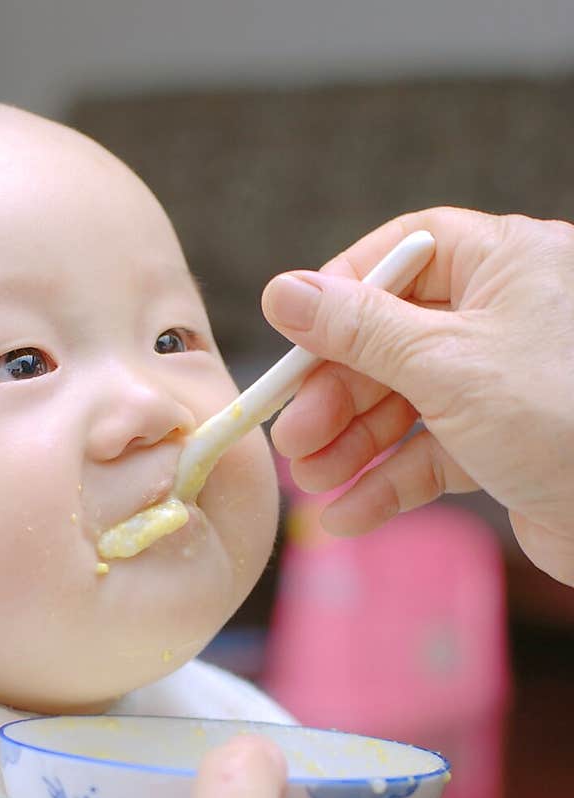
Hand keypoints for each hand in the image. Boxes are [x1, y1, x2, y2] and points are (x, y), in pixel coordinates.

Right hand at [263, 207, 573, 584]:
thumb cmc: (563, 416)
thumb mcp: (445, 363)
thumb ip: (358, 330)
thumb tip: (283, 292)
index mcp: (508, 263)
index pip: (405, 253)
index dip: (342, 294)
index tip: (293, 339)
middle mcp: (507, 315)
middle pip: (393, 338)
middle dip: (337, 394)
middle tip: (293, 436)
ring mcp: (504, 382)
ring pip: (406, 403)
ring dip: (352, 445)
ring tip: (312, 481)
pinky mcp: (504, 444)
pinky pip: (431, 454)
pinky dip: (388, 483)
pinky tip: (347, 513)